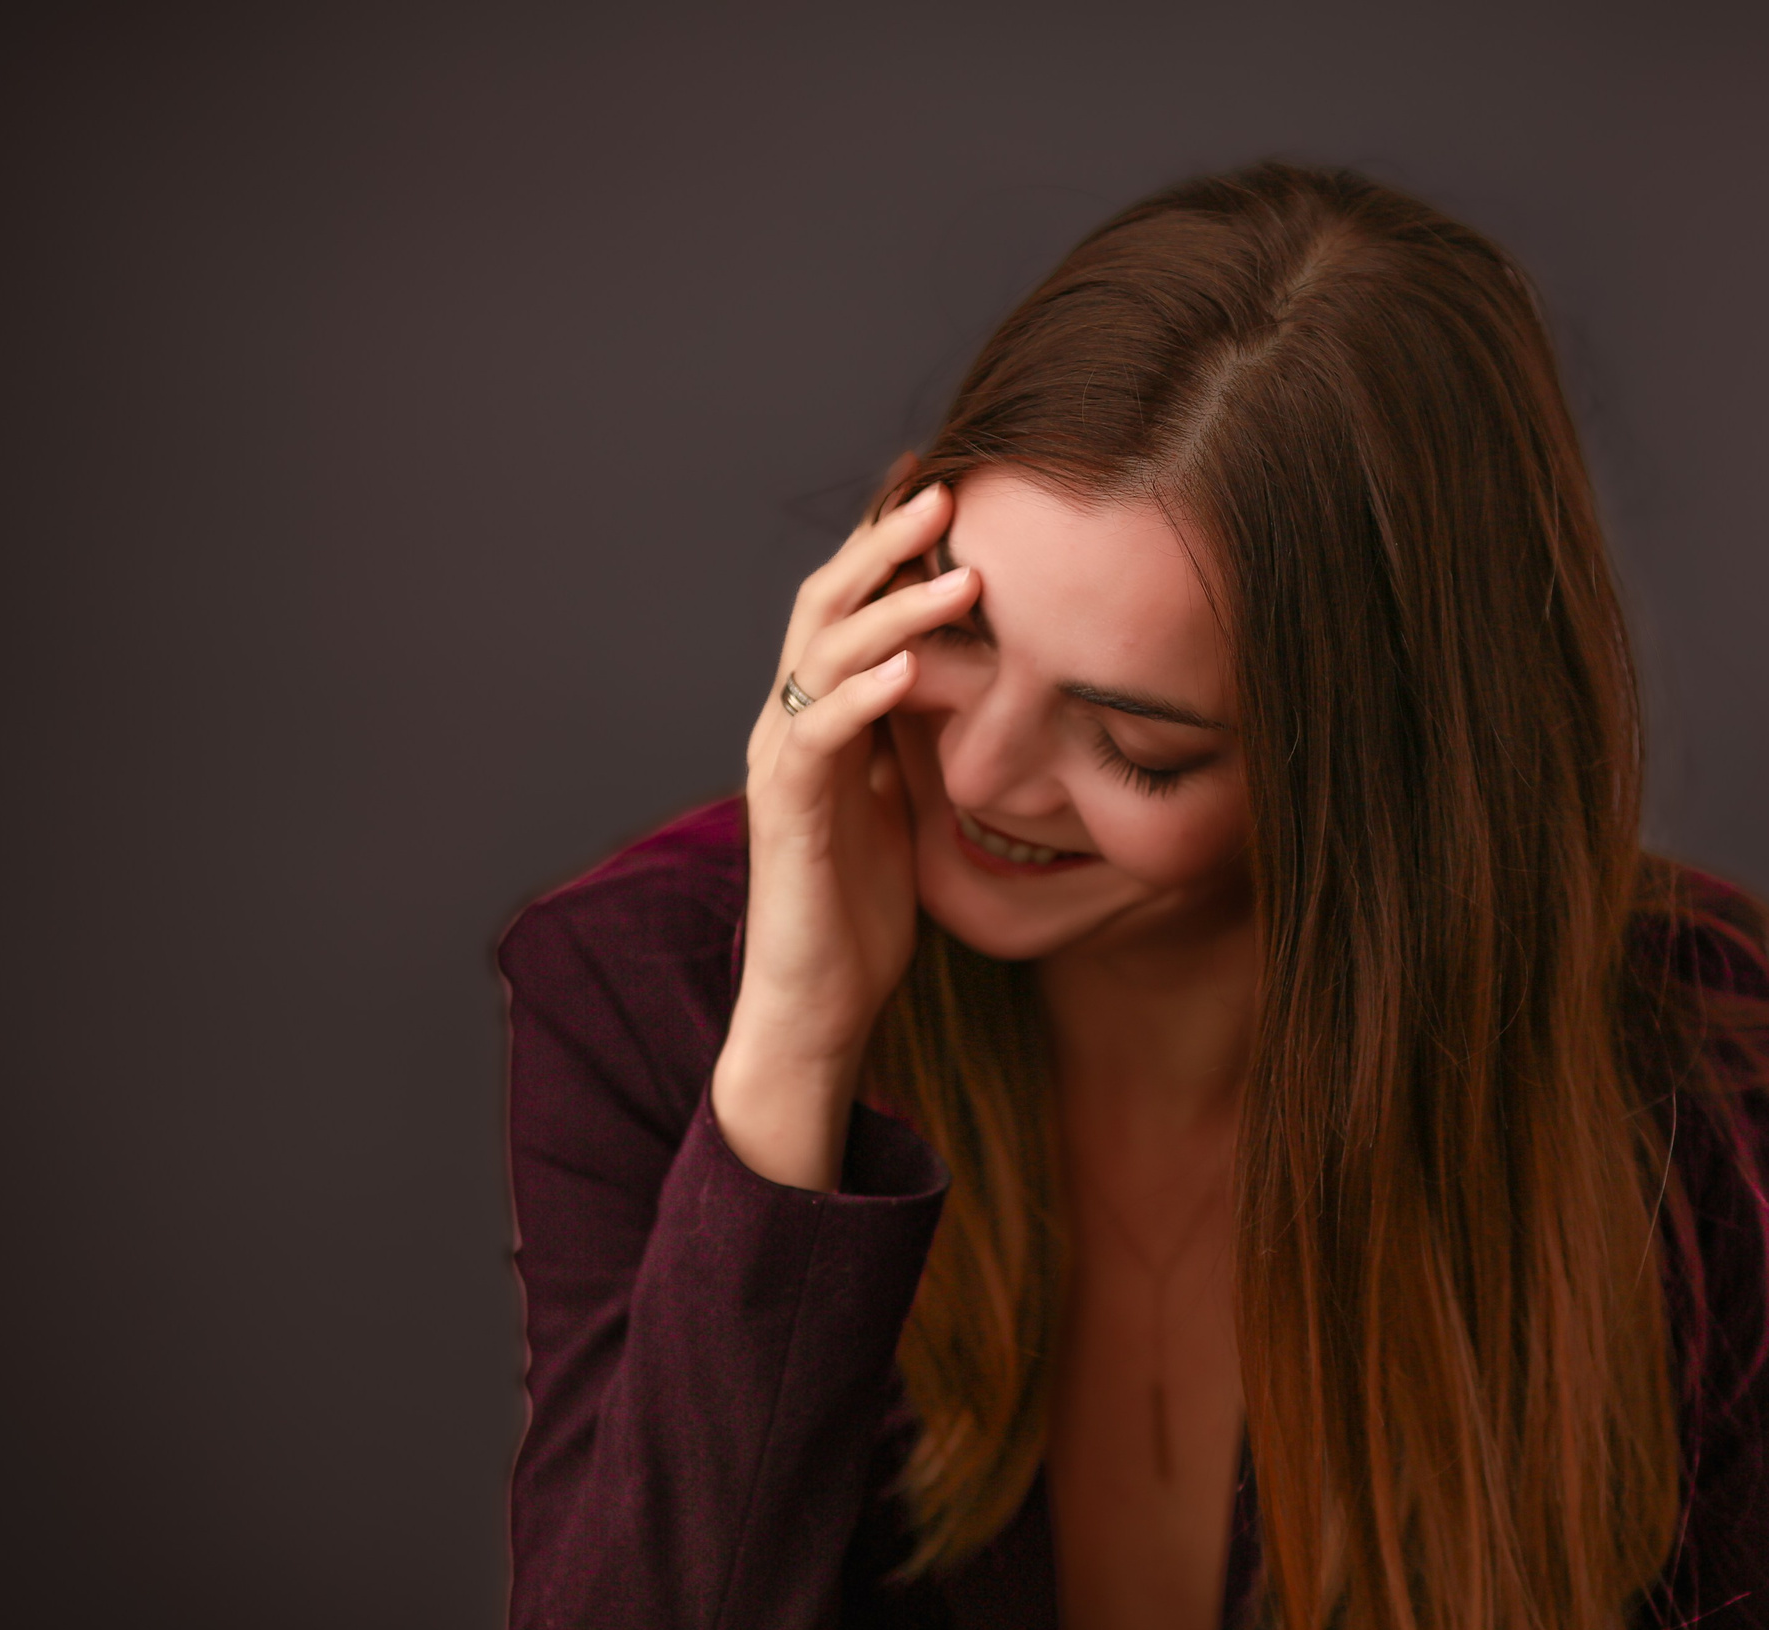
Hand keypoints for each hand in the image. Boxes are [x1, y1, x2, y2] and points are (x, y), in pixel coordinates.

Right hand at [712, 469, 978, 1190]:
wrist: (816, 1002)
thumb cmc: (864, 907)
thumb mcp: (906, 799)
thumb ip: (922, 735)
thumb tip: (986, 679)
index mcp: (821, 711)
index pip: (849, 602)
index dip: (889, 544)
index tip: (949, 487)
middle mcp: (790, 720)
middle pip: (826, 603)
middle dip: (885, 544)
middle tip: (948, 492)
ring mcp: (783, 762)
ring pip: (821, 656)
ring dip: (891, 610)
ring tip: (955, 573)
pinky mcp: (787, 813)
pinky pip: (819, 738)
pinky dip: (861, 696)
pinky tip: (908, 669)